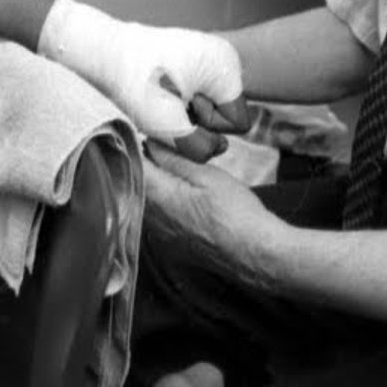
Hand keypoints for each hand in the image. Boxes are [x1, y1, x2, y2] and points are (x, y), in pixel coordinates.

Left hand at [37, 0, 245, 139]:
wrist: (100, 50)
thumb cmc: (133, 82)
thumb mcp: (169, 126)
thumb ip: (201, 147)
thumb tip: (216, 149)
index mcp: (226, 68)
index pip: (238, 123)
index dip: (209, 127)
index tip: (181, 112)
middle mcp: (223, 57)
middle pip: (222, 113)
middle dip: (196, 118)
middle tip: (165, 104)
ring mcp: (207, 54)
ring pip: (206, 104)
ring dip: (184, 110)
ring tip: (157, 97)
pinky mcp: (189, 56)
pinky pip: (193, 90)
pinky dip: (176, 97)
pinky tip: (155, 92)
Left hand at [141, 141, 280, 288]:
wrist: (255, 254)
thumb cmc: (235, 213)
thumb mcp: (207, 176)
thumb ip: (173, 160)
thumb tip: (151, 144)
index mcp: (157, 197)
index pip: (132, 165)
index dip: (136, 145)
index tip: (148, 133)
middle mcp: (151, 219)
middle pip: (136, 183)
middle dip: (146, 163)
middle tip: (165, 145)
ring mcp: (159, 235)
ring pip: (145, 199)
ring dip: (155, 182)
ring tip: (177, 167)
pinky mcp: (170, 244)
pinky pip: (157, 216)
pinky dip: (163, 201)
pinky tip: (183, 194)